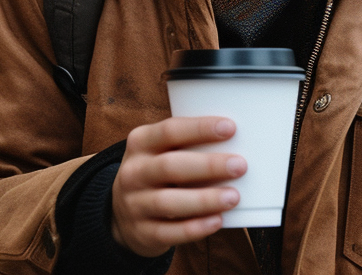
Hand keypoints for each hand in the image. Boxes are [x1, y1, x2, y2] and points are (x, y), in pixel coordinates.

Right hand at [111, 116, 245, 256]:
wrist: (122, 214)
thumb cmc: (156, 174)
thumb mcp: (159, 152)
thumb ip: (188, 145)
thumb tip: (237, 143)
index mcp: (140, 143)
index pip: (169, 130)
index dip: (200, 129)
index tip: (230, 128)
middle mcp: (133, 172)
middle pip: (170, 167)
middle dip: (208, 165)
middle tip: (239, 166)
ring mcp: (134, 204)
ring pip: (169, 202)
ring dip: (205, 199)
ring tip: (233, 196)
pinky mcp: (142, 233)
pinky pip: (170, 232)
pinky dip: (196, 227)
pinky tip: (218, 221)